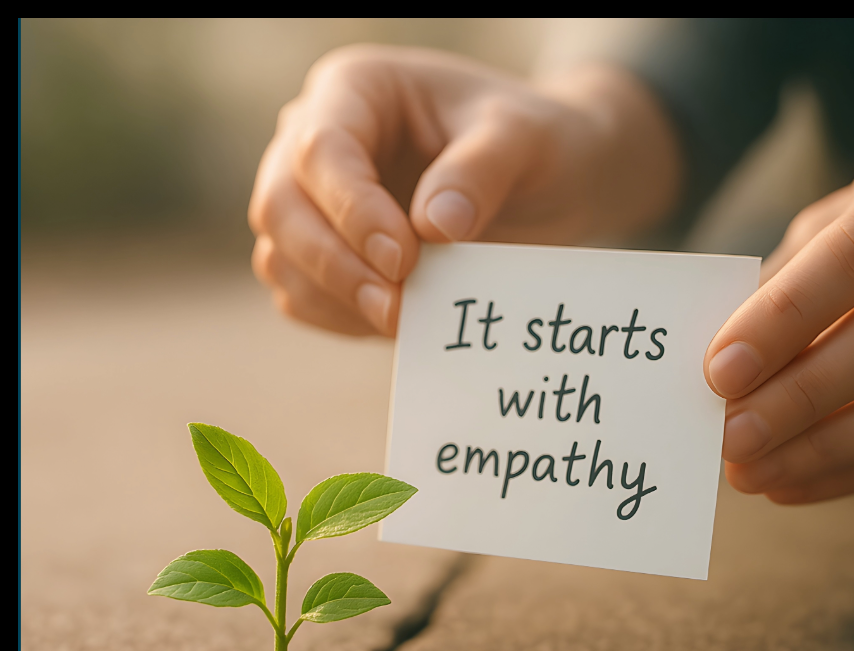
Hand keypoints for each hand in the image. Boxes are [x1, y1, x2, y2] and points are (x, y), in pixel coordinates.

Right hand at [249, 45, 680, 335]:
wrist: (539, 185)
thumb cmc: (529, 145)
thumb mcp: (524, 139)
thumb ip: (482, 171)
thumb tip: (434, 226)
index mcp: (357, 91)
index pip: (322, 149)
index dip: (353, 211)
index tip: (403, 259)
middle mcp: (318, 144)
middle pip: (279, 207)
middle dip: (334, 266)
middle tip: (396, 308)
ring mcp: (313, 204)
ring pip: (280, 259)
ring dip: (335, 300)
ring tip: (405, 319)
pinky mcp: (322, 258)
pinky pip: (302, 297)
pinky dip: (340, 319)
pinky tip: (395, 321)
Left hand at [704, 160, 853, 503]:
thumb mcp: (827, 230)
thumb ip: (782, 280)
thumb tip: (713, 349)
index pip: (849, 259)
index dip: (784, 319)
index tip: (720, 372)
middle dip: (797, 400)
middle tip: (730, 438)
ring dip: (817, 451)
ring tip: (749, 473)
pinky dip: (843, 471)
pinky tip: (787, 484)